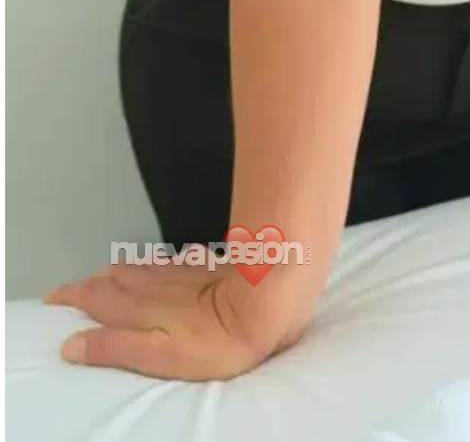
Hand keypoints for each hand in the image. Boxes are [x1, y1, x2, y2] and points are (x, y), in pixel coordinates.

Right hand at [42, 257, 308, 378]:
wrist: (266, 297)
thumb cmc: (215, 338)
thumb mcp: (161, 356)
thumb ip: (117, 348)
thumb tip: (72, 343)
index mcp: (143, 310)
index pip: (100, 301)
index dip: (75, 298)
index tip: (54, 298)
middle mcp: (159, 288)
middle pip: (118, 282)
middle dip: (92, 285)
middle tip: (73, 288)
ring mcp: (185, 275)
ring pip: (142, 270)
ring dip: (119, 273)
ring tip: (103, 275)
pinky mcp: (209, 269)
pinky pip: (170, 263)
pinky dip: (154, 264)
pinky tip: (158, 262)